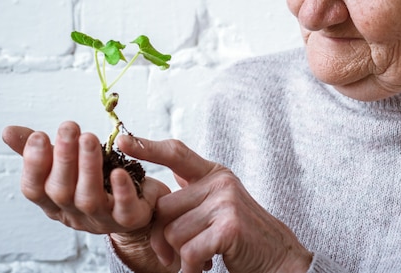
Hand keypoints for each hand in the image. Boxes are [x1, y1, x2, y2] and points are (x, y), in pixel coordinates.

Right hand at [2, 121, 176, 271]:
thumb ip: (39, 151)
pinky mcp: (129, 219)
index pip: (34, 189)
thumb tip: (7, 131)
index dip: (33, 164)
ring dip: (88, 167)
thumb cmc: (95, 181)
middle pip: (61, 191)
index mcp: (53, 201)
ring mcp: (101, 219)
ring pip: (89, 199)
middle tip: (69, 127)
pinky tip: (119, 171)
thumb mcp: (66, 165)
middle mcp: (74, 213)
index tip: (39, 136)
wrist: (137, 206)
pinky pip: (124, 209)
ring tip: (89, 138)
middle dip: (63, 158)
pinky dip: (121, 190)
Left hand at [117, 136, 313, 272]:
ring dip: (181, 256)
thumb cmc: (241, 235)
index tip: (122, 141)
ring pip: (173, 233)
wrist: (278, 257)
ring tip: (202, 258)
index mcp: (214, 174)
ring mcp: (226, 202)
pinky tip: (206, 265)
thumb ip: (194, 192)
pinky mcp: (229, 225)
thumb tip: (164, 190)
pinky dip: (192, 267)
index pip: (176, 153)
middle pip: (164, 209)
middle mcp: (219, 182)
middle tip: (177, 254)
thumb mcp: (219, 204)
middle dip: (163, 239)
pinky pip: (189, 251)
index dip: (148, 147)